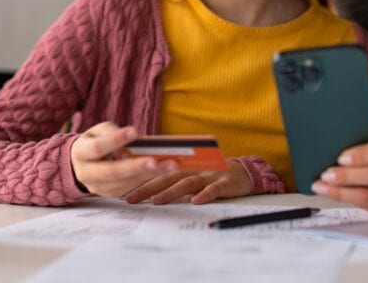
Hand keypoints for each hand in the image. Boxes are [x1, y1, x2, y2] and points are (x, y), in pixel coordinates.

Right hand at [69, 122, 177, 198]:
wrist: (81, 164)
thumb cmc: (94, 141)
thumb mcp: (98, 131)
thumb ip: (112, 133)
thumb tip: (131, 143)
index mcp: (81, 153)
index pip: (98, 147)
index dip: (115, 140)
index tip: (134, 131)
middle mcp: (86, 173)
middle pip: (111, 172)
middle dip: (135, 167)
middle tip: (155, 161)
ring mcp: (98, 187)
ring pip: (123, 184)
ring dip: (148, 175)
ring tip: (169, 165)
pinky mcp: (110, 194)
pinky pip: (129, 189)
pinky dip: (146, 180)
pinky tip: (162, 172)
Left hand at [123, 158, 253, 204]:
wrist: (244, 173)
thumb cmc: (212, 176)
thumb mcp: (191, 175)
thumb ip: (173, 180)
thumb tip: (146, 191)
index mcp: (182, 167)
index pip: (158, 173)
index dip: (141, 181)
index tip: (123, 191)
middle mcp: (193, 169)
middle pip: (168, 177)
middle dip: (148, 188)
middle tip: (131, 198)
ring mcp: (209, 176)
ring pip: (187, 183)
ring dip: (171, 191)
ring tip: (157, 199)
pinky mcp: (224, 183)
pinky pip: (213, 189)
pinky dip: (204, 194)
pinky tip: (195, 201)